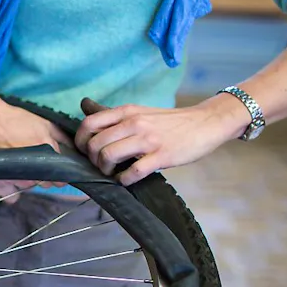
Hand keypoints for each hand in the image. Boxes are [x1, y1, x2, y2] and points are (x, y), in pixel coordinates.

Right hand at [0, 102, 71, 199]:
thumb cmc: (14, 119)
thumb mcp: (43, 123)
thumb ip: (62, 137)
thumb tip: (74, 151)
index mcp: (48, 153)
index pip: (60, 177)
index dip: (58, 174)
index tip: (51, 168)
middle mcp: (34, 171)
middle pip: (45, 183)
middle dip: (43, 175)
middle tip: (31, 162)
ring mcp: (17, 180)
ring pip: (29, 189)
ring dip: (27, 181)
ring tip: (16, 165)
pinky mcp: (0, 185)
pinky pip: (11, 198)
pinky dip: (11, 192)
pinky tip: (8, 179)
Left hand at [75, 95, 248, 184]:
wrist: (206, 123)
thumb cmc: (169, 121)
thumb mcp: (139, 111)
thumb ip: (113, 115)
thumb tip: (84, 106)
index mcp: (127, 111)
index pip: (89, 124)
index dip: (80, 141)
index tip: (85, 152)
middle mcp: (134, 122)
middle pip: (95, 144)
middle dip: (92, 160)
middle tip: (101, 166)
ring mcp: (148, 139)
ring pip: (109, 156)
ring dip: (105, 170)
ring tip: (113, 172)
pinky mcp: (162, 156)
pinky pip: (132, 172)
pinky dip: (124, 180)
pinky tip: (127, 179)